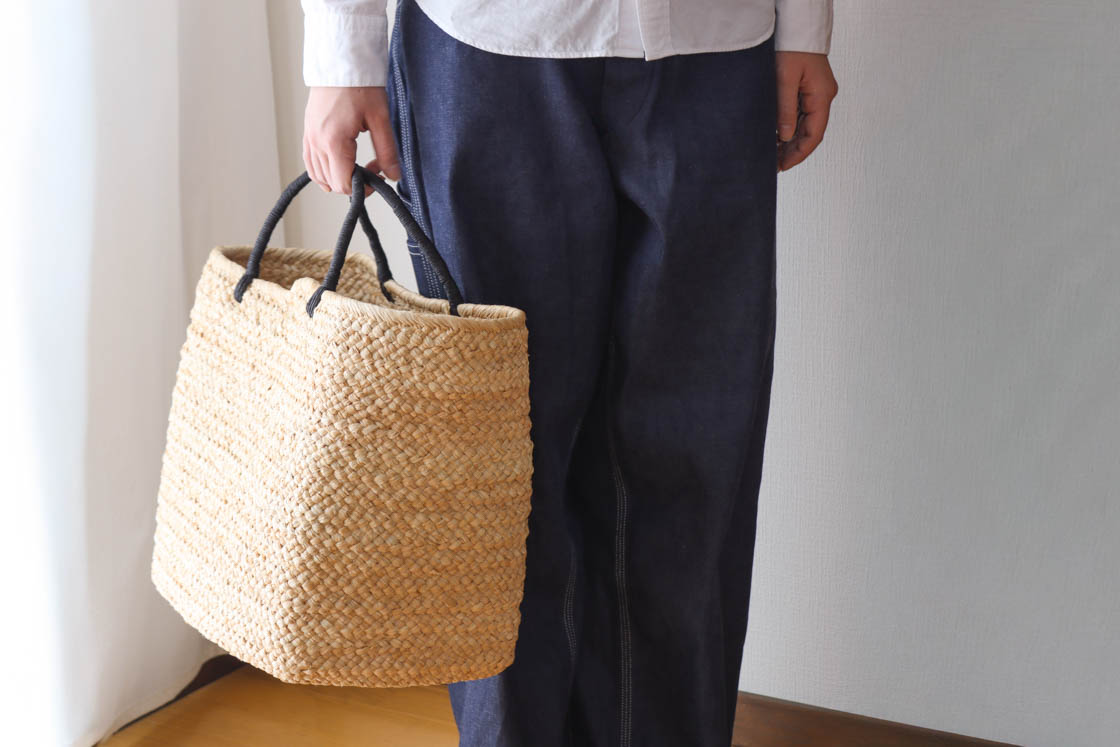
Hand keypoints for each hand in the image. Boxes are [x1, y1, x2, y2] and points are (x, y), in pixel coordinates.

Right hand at [303, 86, 400, 194]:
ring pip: (319, 175)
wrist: (340, 61)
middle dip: (354, 182)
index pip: (343, 183)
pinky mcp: (308, 131)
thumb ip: (387, 151)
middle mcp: (316, 142)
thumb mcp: (380, 119)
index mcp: (333, 141)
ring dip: (339, 177)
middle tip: (374, 167)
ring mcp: (309, 137)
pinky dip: (324, 169)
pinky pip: (311, 162)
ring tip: (359, 164)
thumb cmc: (359, 84)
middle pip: (331, 183)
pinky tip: (341, 163)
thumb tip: (394, 175)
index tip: (377, 179)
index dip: (363, 189)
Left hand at [775, 52, 838, 171]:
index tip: (784, 166)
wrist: (796, 24)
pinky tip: (776, 137)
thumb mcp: (785, 79)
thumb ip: (785, 109)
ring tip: (772, 154)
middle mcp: (823, 96)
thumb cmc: (792, 45)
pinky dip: (789, 127)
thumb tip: (785, 136)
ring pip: (805, 125)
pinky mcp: (808, 88)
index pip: (814, 134)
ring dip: (790, 140)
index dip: (799, 153)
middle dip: (793, 150)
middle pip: (810, 132)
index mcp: (822, 95)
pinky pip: (800, 114)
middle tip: (774, 165)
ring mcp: (816, 92)